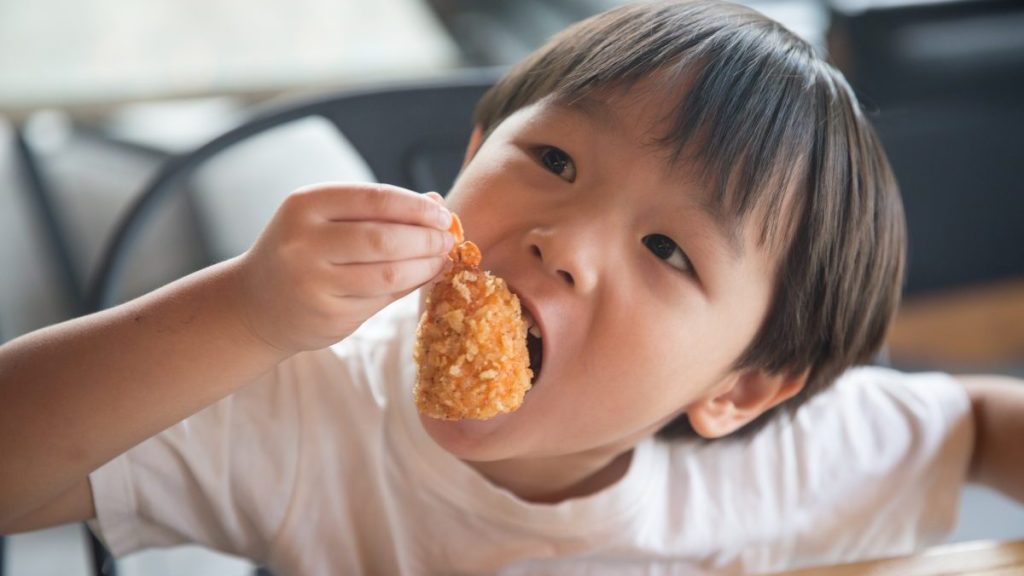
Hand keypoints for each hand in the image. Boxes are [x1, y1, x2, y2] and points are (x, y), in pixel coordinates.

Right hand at [236, 183, 453, 353]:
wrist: (258, 304)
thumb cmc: (304, 251)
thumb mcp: (328, 219)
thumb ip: (378, 211)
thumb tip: (436, 202)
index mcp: (306, 204)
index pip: (375, 200)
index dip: (416, 207)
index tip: (442, 213)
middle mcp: (304, 242)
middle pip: (384, 239)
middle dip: (426, 239)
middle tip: (448, 239)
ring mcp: (314, 282)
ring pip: (388, 274)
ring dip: (425, 267)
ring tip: (441, 259)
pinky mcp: (328, 315)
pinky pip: (382, 300)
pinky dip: (410, 287)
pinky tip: (423, 277)